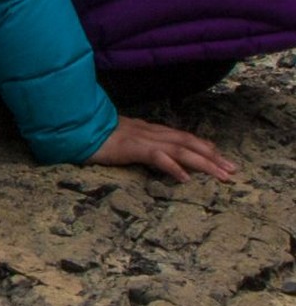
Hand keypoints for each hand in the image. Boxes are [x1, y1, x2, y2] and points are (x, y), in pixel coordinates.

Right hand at [91, 114, 236, 183]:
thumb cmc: (90, 134)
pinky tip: (185, 178)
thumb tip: (148, 152)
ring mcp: (141, 138)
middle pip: (187, 142)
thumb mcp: (118, 139)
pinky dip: (173, 166)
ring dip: (203, 162)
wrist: (71, 126)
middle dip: (212, 156)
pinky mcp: (130, 147)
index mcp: (147, 130)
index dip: (203, 146)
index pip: (181, 136)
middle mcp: (149, 132)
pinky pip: (156, 156)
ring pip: (180, 149)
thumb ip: (134, 143)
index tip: (220, 157)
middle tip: (233, 170)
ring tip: (221, 175)